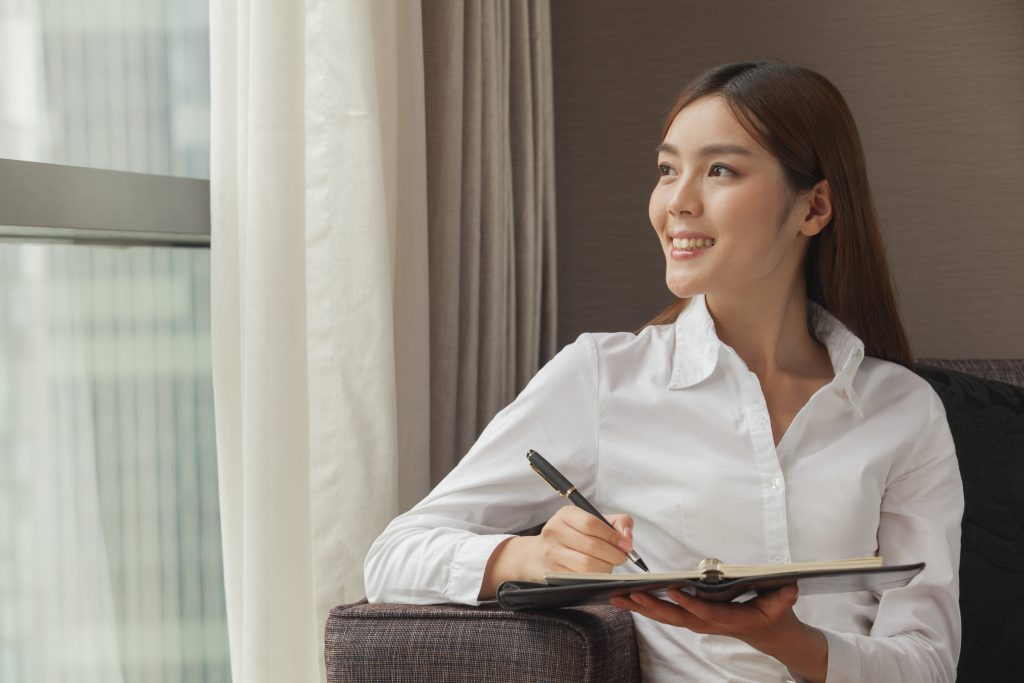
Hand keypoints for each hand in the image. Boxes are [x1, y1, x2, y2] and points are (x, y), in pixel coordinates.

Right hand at [479, 506, 632, 597]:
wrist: (537, 555)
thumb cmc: (571, 537)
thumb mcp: (589, 522)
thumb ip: (615, 523)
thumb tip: (627, 536)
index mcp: (566, 515)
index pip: (592, 523)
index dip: (613, 535)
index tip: (626, 545)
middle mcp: (554, 531)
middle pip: (592, 546)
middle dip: (613, 555)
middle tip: (621, 558)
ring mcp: (551, 553)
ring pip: (587, 565)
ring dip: (605, 568)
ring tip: (609, 566)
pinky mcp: (551, 572)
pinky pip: (579, 578)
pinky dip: (594, 578)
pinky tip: (597, 574)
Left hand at [609, 585, 827, 681]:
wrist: (772, 635)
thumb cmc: (775, 615)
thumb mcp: (783, 604)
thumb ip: (784, 597)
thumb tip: (789, 587)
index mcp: (731, 620)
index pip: (707, 613)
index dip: (690, 603)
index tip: (673, 590)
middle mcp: (710, 624)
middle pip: (677, 619)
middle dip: (652, 607)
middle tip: (629, 594)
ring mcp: (700, 624)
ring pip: (667, 618)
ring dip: (641, 609)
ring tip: (617, 597)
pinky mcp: (693, 620)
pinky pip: (666, 615)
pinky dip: (646, 608)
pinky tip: (627, 599)